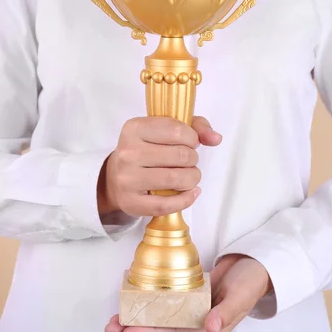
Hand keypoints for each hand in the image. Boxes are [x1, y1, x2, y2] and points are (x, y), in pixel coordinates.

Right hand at [97, 116, 221, 216]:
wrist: (115, 178)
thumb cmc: (146, 150)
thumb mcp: (164, 129)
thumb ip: (194, 126)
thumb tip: (216, 138)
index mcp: (134, 128)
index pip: (177, 130)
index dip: (192, 138)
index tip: (190, 142)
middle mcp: (128, 152)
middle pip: (181, 156)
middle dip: (193, 159)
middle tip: (188, 161)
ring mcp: (127, 178)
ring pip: (176, 179)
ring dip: (192, 178)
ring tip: (189, 176)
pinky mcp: (131, 202)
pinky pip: (167, 204)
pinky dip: (186, 199)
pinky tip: (191, 193)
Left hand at [105, 254, 272, 331]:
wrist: (257, 265)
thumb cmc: (251, 283)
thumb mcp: (239, 298)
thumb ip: (225, 314)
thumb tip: (209, 328)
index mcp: (209, 329)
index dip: (149, 331)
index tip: (128, 330)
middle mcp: (199, 322)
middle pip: (162, 326)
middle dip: (137, 326)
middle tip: (113, 325)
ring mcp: (194, 308)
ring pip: (162, 314)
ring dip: (141, 314)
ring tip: (118, 315)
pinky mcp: (192, 295)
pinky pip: (169, 301)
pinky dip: (153, 300)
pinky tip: (139, 298)